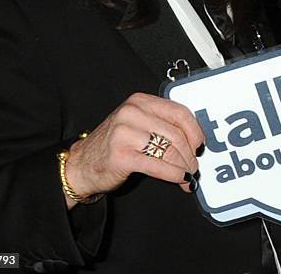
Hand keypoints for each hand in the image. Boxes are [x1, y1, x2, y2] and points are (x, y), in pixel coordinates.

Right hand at [63, 93, 204, 205]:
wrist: (81, 163)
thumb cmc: (114, 144)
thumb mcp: (138, 124)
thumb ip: (162, 124)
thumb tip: (194, 140)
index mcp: (140, 101)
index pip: (179, 112)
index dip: (194, 130)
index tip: (200, 144)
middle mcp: (132, 113)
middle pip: (176, 133)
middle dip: (190, 153)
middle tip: (194, 166)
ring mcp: (124, 133)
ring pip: (168, 150)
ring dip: (183, 166)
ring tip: (188, 175)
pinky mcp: (121, 156)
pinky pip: (157, 165)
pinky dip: (173, 174)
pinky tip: (178, 179)